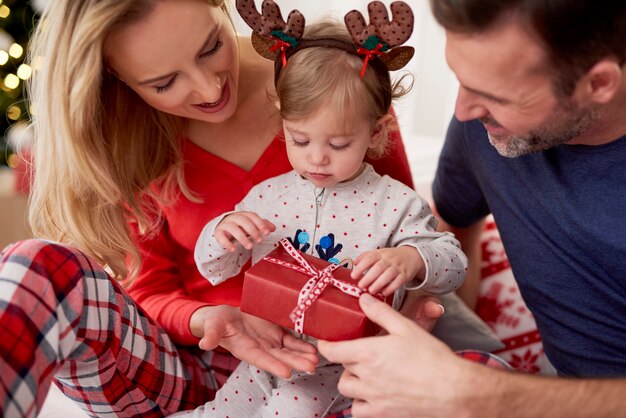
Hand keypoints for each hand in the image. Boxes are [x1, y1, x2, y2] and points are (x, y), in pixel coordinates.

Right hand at [193, 305, 318, 377]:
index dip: (273, 365)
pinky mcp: (277, 333)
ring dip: (303, 356)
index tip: (287, 372)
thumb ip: (211, 334)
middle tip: (311, 367)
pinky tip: (314, 349)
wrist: (227, 315)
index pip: (261, 360)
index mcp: (246, 349)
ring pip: (289, 351)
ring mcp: (271, 342)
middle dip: (296, 362)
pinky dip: (303, 345)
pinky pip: (292, 340)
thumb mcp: (213, 325)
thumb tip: (204, 343)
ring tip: (316, 359)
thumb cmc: (218, 321)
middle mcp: (261, 349)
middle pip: (280, 358)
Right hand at [215, 211, 275, 250]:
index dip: (260, 223)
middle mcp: (234, 218)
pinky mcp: (218, 233)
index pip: (252, 216)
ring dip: (242, 237)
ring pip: (233, 228)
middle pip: (243, 221)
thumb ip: (262, 226)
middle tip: (259, 241)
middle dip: (252, 231)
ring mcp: (225, 225)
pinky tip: (233, 250)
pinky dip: (227, 243)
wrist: (222, 229)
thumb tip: (273, 228)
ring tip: (250, 247)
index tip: (267, 233)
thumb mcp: (251, 226)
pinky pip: (221, 236)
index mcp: (243, 215)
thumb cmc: (240, 227)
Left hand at [318, 293, 468, 417]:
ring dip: (351, 379)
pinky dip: (359, 402)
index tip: (325, 342)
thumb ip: (381, 313)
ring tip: (365, 373)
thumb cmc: (433, 359)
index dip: (325, 345)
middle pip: (342, 367)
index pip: (333, 351)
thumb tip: (364, 300)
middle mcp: (367, 376)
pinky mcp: (381, 413)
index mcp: (369, 353)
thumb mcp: (406, 327)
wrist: (453, 390)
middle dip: (347, 359)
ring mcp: (373, 397)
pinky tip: (371, 394)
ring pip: (347, 388)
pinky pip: (357, 410)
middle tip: (360, 353)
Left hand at [351, 246, 424, 295]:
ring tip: (371, 290)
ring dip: (379, 283)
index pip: (370, 257)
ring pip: (389, 274)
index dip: (361, 266)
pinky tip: (383, 293)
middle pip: (379, 267)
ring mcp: (398, 267)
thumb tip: (353, 263)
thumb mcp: (378, 253)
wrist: (411, 256)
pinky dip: (390, 288)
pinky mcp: (405, 275)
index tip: (353, 275)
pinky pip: (398, 282)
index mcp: (380, 253)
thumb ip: (365, 257)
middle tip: (361, 285)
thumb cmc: (390, 257)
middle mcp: (389, 259)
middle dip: (369, 277)